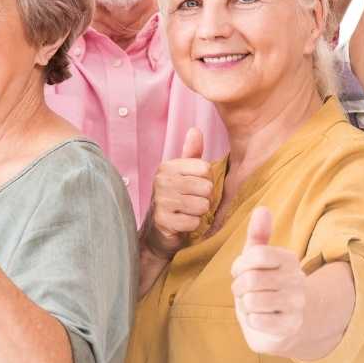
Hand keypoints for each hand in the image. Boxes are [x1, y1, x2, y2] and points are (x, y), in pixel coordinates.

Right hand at [142, 129, 211, 257]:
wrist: (157, 232)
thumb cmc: (175, 200)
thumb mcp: (183, 174)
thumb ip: (192, 153)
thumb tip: (195, 130)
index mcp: (168, 166)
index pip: (206, 168)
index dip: (206, 181)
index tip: (194, 188)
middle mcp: (162, 180)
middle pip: (206, 187)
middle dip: (204, 199)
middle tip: (192, 203)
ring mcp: (161, 201)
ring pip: (202, 205)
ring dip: (199, 213)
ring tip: (187, 213)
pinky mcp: (163, 221)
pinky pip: (193, 222)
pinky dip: (192, 226)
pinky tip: (182, 224)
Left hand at [229, 207, 306, 355]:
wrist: (287, 322)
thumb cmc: (266, 285)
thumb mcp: (259, 260)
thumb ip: (258, 235)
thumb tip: (262, 209)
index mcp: (289, 259)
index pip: (255, 254)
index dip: (239, 265)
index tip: (240, 271)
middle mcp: (297, 279)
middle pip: (251, 279)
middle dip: (239, 287)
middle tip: (245, 291)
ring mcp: (296, 304)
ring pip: (251, 301)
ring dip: (245, 305)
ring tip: (254, 304)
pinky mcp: (290, 327)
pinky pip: (256, 321)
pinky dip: (251, 321)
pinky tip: (261, 319)